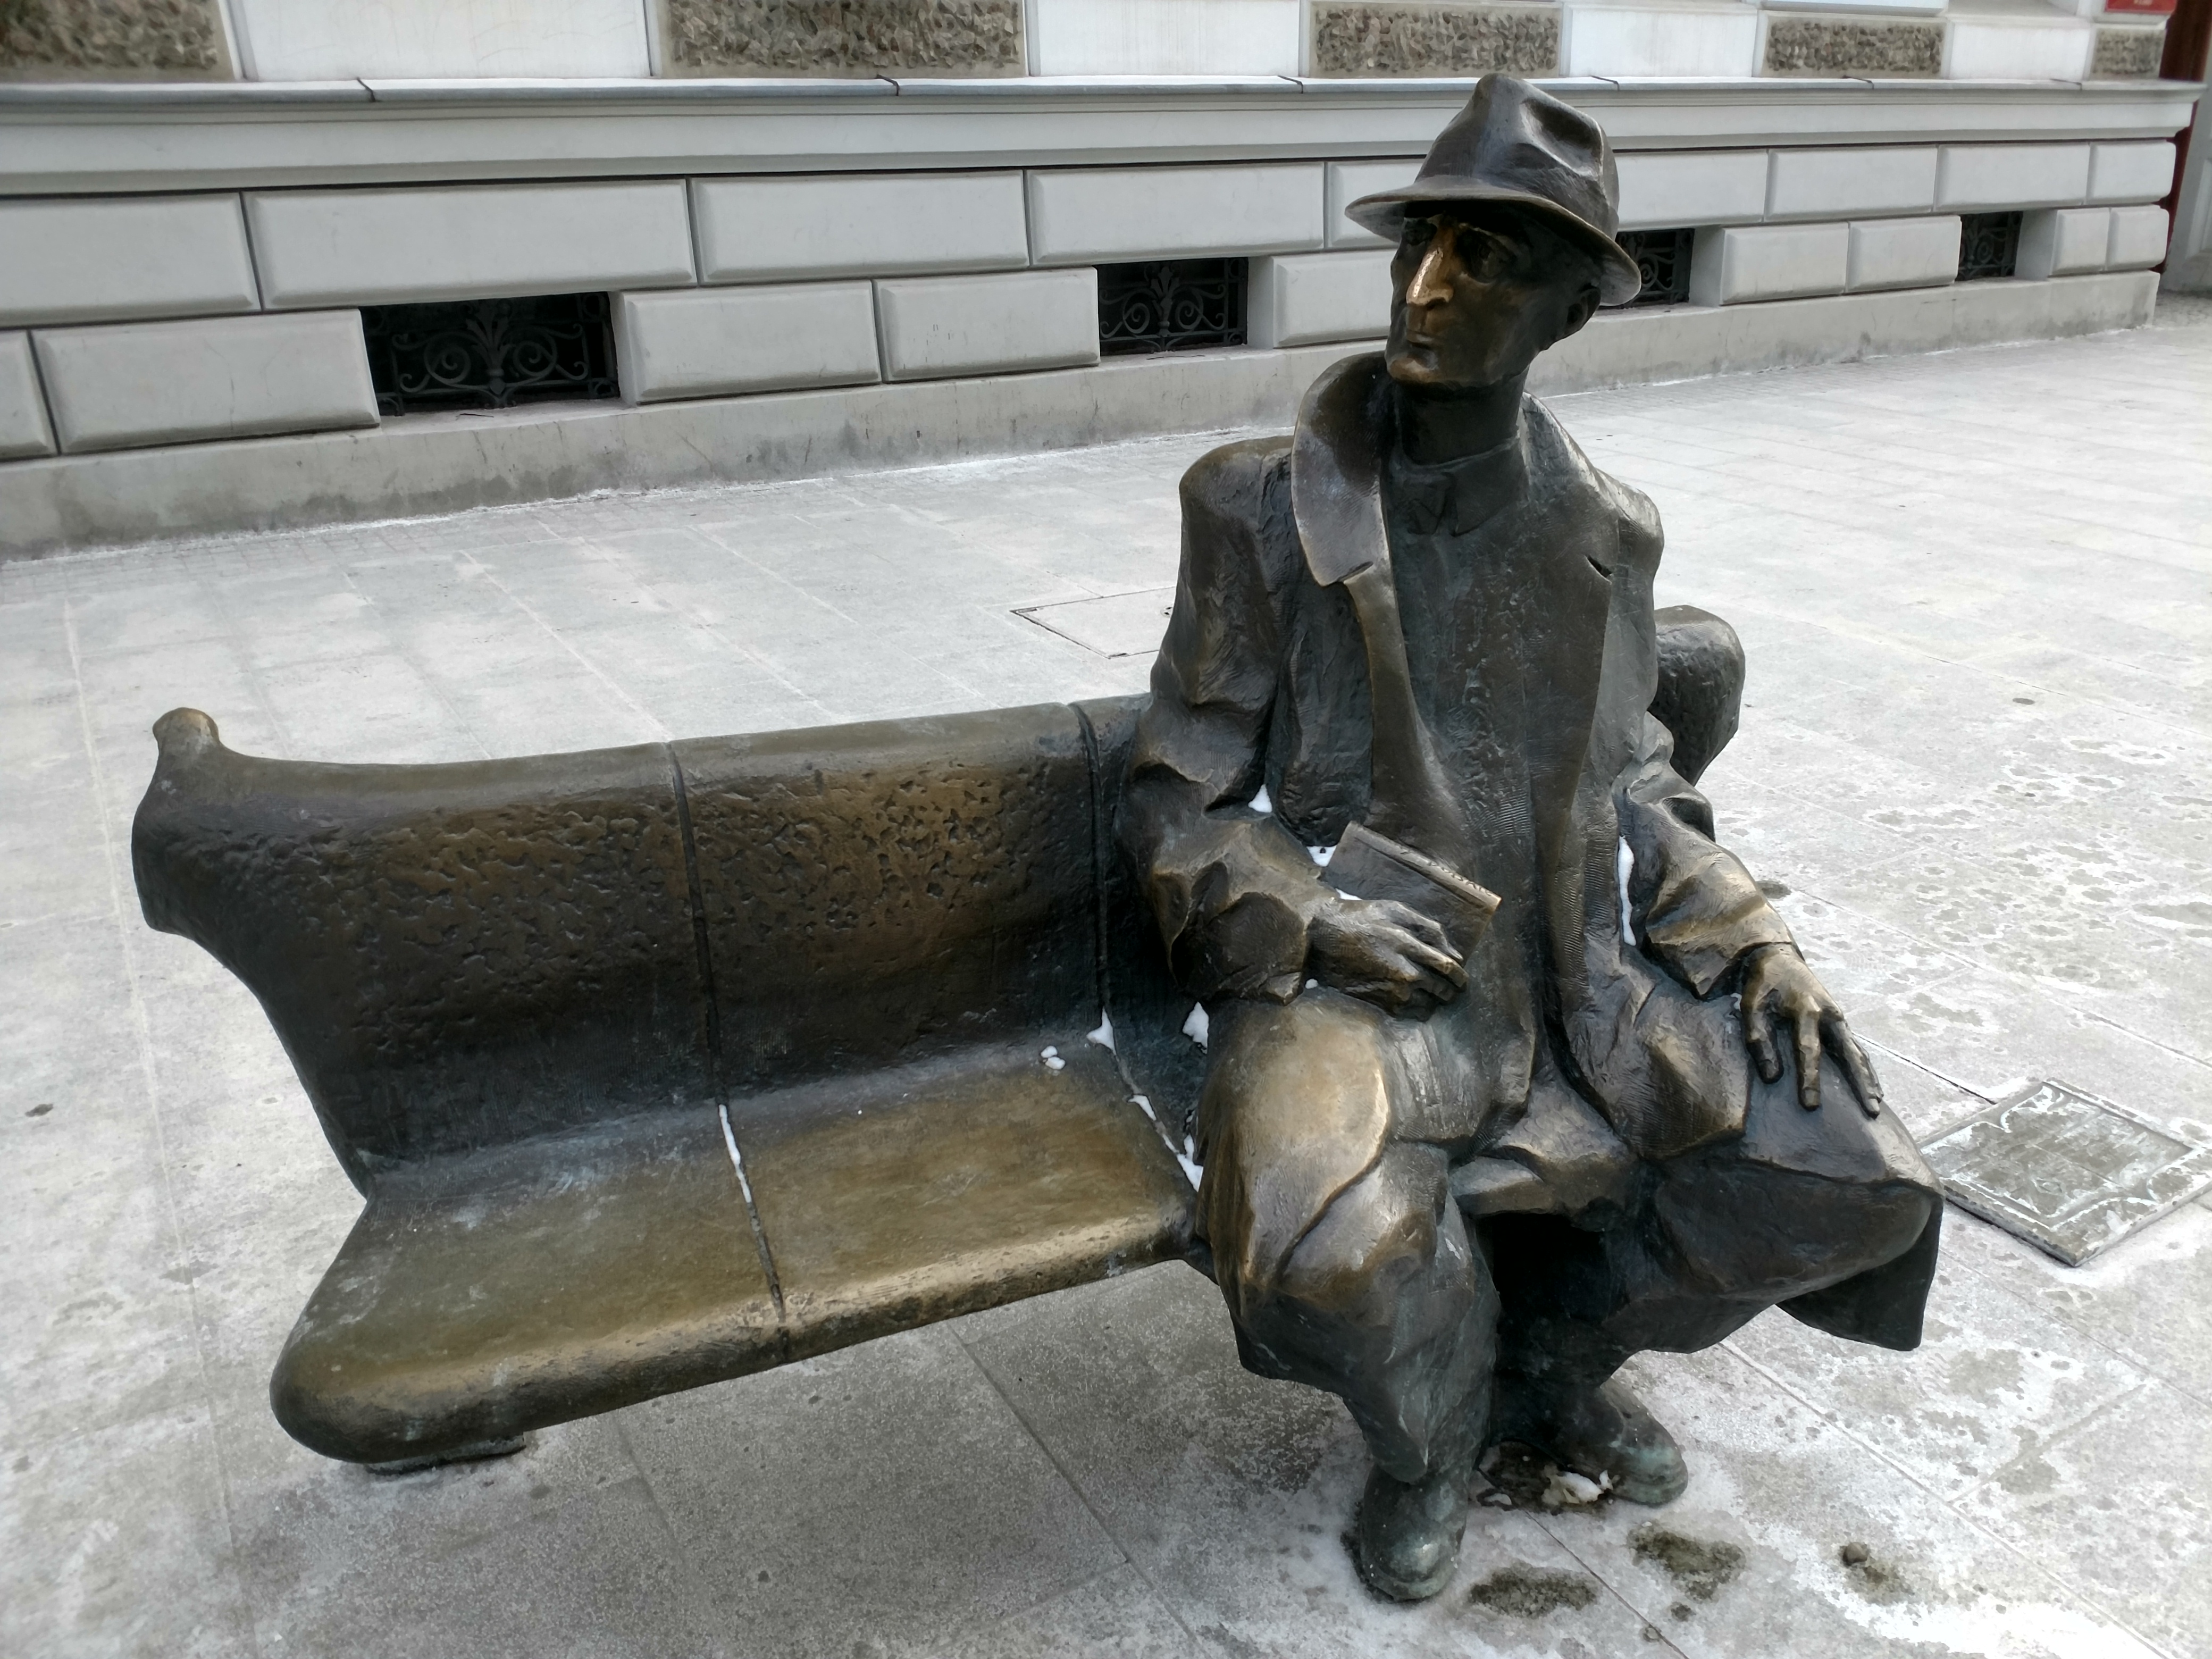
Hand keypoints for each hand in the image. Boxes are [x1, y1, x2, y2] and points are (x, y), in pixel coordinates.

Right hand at [1308, 894, 1467, 1015]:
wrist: (1321, 938)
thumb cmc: (1359, 918)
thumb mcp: (1395, 910)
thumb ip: (1427, 927)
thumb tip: (1454, 951)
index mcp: (1409, 945)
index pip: (1447, 966)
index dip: (1460, 974)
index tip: (1462, 978)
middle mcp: (1404, 971)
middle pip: (1442, 987)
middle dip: (1452, 989)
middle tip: (1453, 987)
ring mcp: (1392, 990)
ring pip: (1429, 1003)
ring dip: (1436, 1000)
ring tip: (1434, 994)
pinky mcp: (1380, 1002)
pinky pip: (1411, 1013)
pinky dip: (1419, 1009)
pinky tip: (1415, 1000)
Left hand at [1737, 944, 1881, 1115]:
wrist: (1779, 958)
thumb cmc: (1763, 985)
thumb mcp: (1752, 1006)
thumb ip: (1759, 1039)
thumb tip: (1773, 1077)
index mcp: (1807, 1010)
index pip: (1809, 1049)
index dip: (1809, 1078)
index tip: (1811, 1105)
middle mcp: (1830, 1015)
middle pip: (1850, 1053)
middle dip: (1861, 1083)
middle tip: (1871, 1111)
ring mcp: (1838, 1019)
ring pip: (1858, 1053)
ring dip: (1868, 1079)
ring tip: (1876, 1106)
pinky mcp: (1839, 1023)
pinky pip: (1855, 1049)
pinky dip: (1865, 1068)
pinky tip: (1872, 1087)